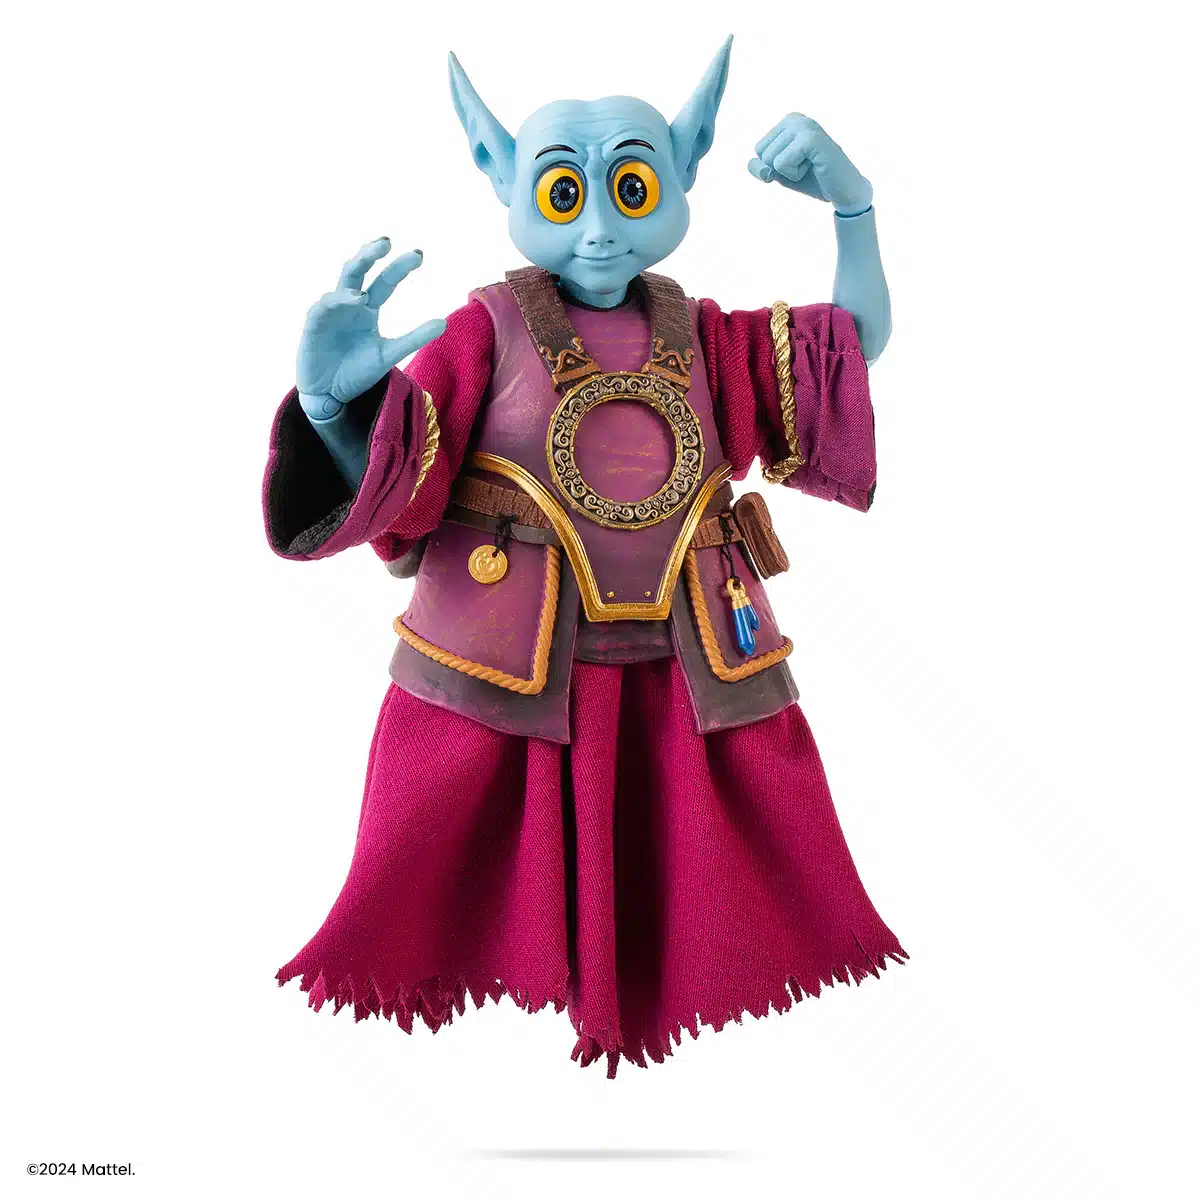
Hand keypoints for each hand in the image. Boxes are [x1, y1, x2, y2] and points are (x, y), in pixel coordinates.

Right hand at [296, 237, 445, 416]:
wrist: (331, 396)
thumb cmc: (357, 372)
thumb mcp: (389, 354)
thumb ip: (414, 337)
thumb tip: (444, 322)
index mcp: (368, 309)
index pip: (385, 281)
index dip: (399, 267)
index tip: (419, 254)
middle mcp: (349, 305)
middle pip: (359, 271)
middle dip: (370, 255)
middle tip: (386, 241)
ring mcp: (330, 312)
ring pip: (341, 286)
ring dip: (353, 282)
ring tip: (365, 295)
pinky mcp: (314, 325)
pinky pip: (323, 307)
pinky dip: (337, 301)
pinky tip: (353, 300)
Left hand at [747, 115, 872, 215]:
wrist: (844, 190)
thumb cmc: (813, 180)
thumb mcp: (780, 174)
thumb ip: (760, 167)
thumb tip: (752, 163)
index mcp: (788, 121)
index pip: (759, 149)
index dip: (774, 167)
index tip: (798, 164)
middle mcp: (795, 118)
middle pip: (762, 153)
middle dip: (780, 170)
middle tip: (806, 167)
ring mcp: (804, 126)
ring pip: (770, 159)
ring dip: (789, 173)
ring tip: (811, 166)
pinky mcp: (810, 138)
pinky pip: (780, 164)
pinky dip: (795, 175)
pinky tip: (814, 167)